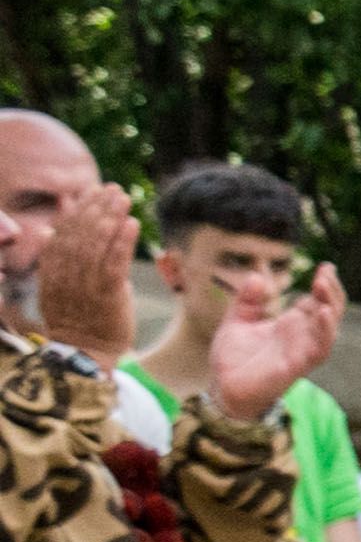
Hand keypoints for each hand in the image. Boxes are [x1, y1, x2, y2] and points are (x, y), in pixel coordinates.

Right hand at [34, 180, 141, 357]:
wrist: (86, 354)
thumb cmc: (77, 316)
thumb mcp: (58, 286)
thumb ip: (56, 257)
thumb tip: (48, 228)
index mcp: (52, 274)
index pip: (62, 235)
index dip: (77, 211)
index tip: (91, 191)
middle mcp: (66, 278)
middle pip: (78, 236)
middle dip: (96, 208)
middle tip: (112, 188)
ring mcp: (86, 287)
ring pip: (95, 247)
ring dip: (110, 218)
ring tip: (123, 198)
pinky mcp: (108, 296)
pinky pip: (114, 265)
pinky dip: (122, 242)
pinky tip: (132, 223)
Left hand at [210, 265, 346, 420]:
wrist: (222, 389)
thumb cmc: (232, 360)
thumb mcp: (236, 322)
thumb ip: (246, 300)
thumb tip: (255, 276)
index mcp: (291, 324)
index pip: (317, 300)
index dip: (324, 282)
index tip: (325, 265)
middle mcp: (302, 335)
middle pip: (331, 308)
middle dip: (331, 289)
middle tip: (325, 271)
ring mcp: (302, 350)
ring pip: (330, 326)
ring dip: (332, 304)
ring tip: (323, 284)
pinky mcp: (298, 365)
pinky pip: (321, 348)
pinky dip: (326, 330)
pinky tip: (324, 312)